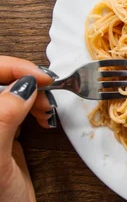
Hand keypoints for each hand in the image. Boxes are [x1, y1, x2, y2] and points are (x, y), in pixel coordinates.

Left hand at [0, 57, 55, 201]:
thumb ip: (2, 120)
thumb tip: (23, 85)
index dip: (10, 68)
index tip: (39, 76)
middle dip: (24, 78)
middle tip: (47, 90)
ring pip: (11, 91)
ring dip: (32, 91)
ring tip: (47, 106)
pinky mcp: (2, 133)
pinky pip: (18, 105)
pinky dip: (34, 104)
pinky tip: (43, 115)